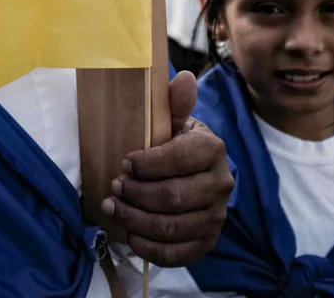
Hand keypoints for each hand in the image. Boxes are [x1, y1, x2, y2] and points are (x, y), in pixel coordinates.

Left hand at [101, 70, 232, 267]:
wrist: (191, 174)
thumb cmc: (174, 144)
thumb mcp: (172, 120)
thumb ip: (174, 102)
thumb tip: (183, 78)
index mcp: (212, 149)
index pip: (180, 159)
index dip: (147, 164)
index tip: (125, 163)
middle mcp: (221, 184)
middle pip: (174, 198)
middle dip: (136, 194)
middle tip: (113, 186)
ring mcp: (216, 216)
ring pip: (172, 227)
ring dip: (134, 220)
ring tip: (111, 207)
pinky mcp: (206, 242)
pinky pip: (177, 254)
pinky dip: (147, 247)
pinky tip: (128, 233)